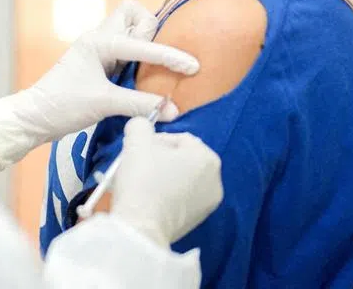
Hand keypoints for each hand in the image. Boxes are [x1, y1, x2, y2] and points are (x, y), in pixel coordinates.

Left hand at [0, 0, 198, 168]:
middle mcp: (99, 39)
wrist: (34, 117)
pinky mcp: (99, 63)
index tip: (193, 67)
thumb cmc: (62, 105)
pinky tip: (143, 77)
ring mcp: (98, 50)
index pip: (142, 43)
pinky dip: (139, 57)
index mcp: (98, 42)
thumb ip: (140, 104)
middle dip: (150, 27)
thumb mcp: (103, 104)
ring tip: (150, 68)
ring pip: (129, 28)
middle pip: (132, 11)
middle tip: (154, 57)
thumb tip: (173, 109)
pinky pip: (126, 48)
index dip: (169, 55)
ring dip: (144, 41)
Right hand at [109, 117, 223, 245]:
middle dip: (159, 157)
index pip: (178, 138)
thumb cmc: (143, 179)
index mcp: (207, 157)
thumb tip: (141, 126)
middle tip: (138, 163)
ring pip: (182, 177)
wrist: (141, 227)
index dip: (154, 140)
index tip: (137, 150)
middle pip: (182, 158)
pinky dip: (168, 193)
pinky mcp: (198, 219)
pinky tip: (149, 196)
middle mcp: (216, 179)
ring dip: (163, 174)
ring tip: (142, 180)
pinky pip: (182, 196)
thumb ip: (140, 124)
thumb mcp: (136, 140)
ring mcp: (209, 202)